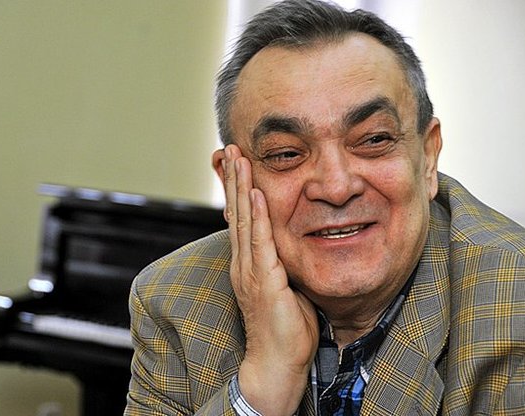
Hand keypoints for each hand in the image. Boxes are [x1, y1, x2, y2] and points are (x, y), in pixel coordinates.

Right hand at [222, 145, 318, 415]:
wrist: (277, 362)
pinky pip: (259, 242)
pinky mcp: (262, 280)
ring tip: (238, 158)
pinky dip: (256, 216)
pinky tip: (255, 194)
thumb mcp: (285, 287)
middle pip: (236, 212)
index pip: (240, 219)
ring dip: (240, 187)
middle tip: (230, 149)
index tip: (237, 164)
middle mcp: (243, 262)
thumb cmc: (285, 328)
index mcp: (248, 263)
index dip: (237, 190)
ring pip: (243, 220)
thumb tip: (294, 244)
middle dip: (233, 179)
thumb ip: (284, 263)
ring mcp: (250, 270)